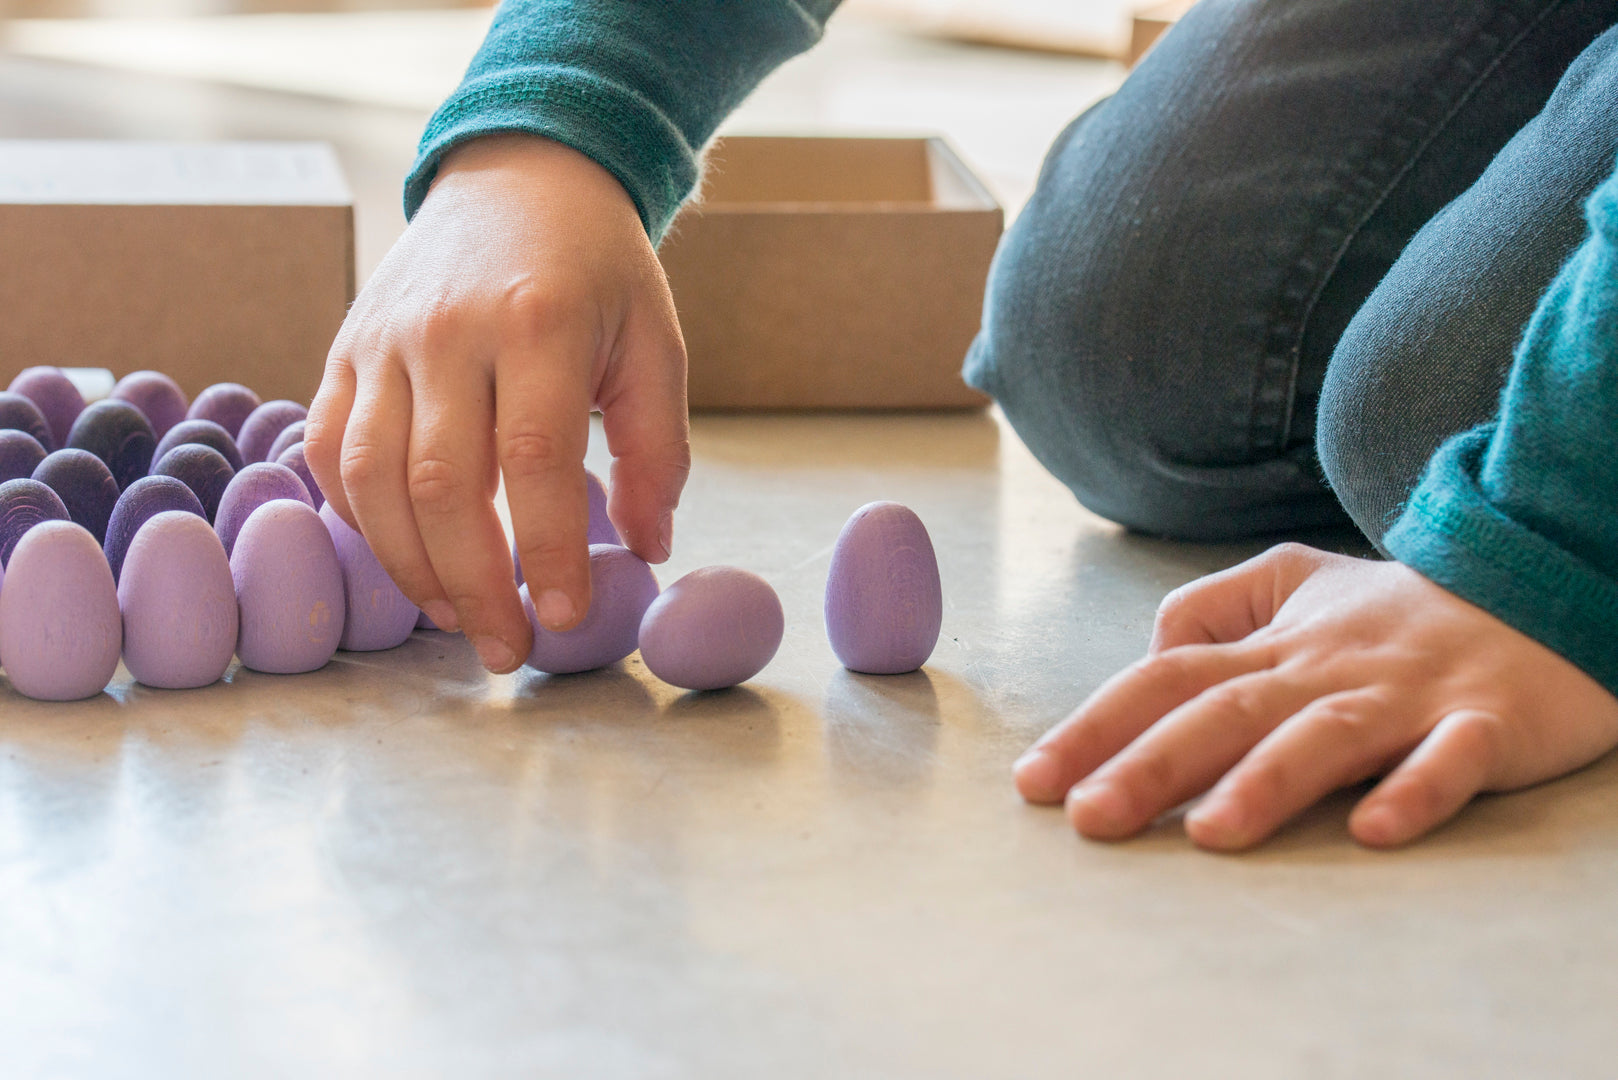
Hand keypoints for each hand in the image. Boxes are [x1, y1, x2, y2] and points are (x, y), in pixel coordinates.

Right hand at [305, 135, 689, 671]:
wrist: (518, 177)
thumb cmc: (597, 271)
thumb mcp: (656, 342)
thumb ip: (658, 449)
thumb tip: (647, 548)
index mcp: (540, 323)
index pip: (535, 459)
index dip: (548, 551)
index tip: (562, 618)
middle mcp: (448, 330)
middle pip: (442, 483)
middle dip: (473, 585)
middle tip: (507, 651)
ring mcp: (383, 339)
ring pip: (370, 477)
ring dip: (408, 566)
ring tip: (456, 618)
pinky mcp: (345, 350)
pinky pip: (330, 450)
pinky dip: (358, 516)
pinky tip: (404, 556)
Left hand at [1014, 543, 1617, 848]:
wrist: (1540, 584)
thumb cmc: (1398, 609)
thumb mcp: (1295, 583)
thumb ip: (1214, 610)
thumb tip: (1150, 657)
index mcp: (1276, 643)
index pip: (1166, 679)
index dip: (1096, 726)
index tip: (1033, 783)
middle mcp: (1327, 668)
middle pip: (1225, 710)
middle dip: (1152, 764)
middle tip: (1088, 819)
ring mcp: (1406, 695)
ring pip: (1327, 736)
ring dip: (1267, 783)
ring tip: (1209, 835)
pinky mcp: (1487, 722)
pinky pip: (1451, 760)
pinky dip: (1414, 791)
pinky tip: (1372, 830)